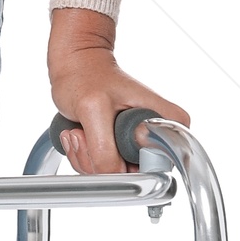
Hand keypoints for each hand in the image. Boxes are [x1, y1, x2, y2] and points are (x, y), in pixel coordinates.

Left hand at [48, 9, 187, 176]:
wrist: (74, 64)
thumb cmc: (87, 75)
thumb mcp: (94, 110)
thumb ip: (104, 149)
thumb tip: (111, 176)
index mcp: (165, 122)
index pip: (161, 164)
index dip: (131, 166)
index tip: (109, 144)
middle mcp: (154, 136)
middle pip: (132, 174)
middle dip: (100, 160)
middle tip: (86, 133)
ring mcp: (134, 144)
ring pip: (111, 174)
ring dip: (86, 156)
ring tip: (80, 129)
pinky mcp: (116, 148)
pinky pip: (98, 168)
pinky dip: (82, 154)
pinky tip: (78, 132)